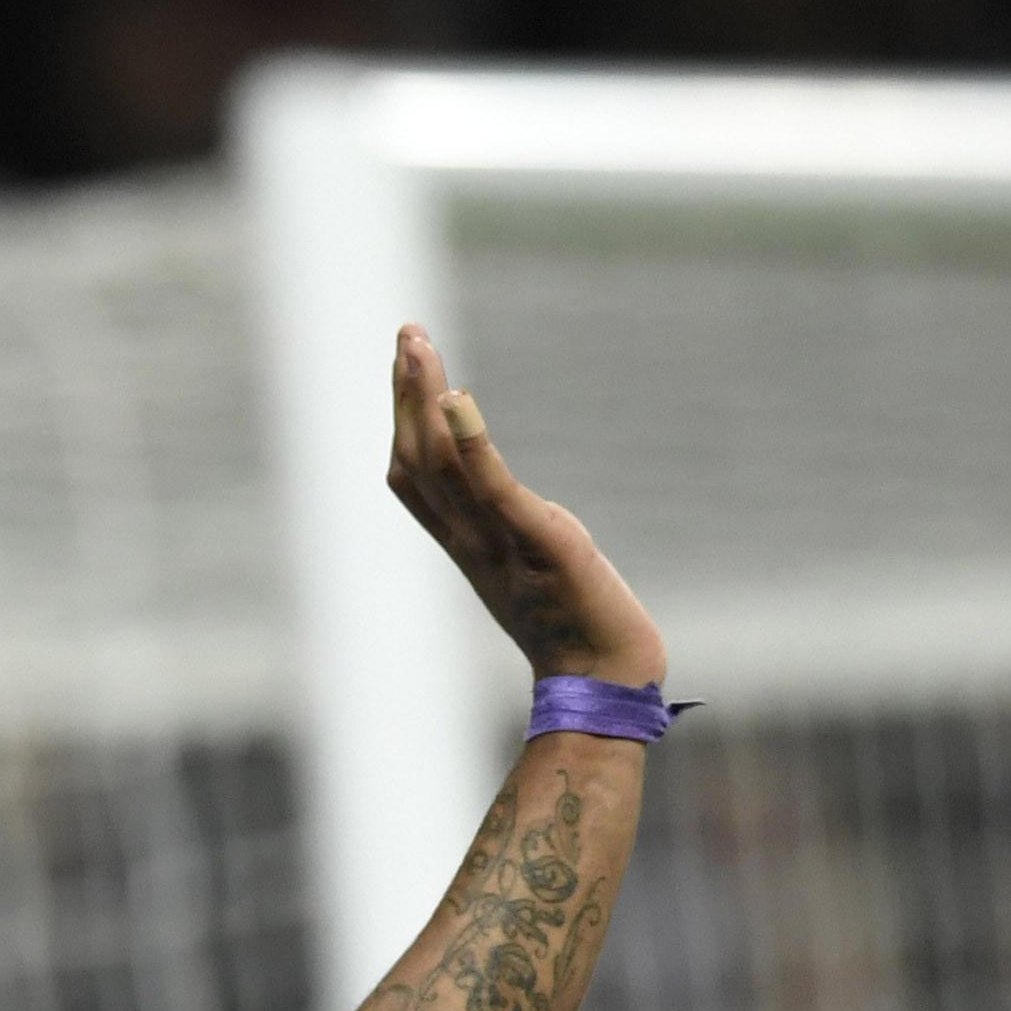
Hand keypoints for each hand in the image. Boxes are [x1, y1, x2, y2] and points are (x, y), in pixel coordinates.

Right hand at [385, 325, 666, 688]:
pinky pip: (492, 489)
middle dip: (406, 394)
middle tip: (406, 332)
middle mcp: (469, 540)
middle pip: (415, 461)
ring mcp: (497, 542)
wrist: (606, 678)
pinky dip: (470, 443)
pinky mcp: (537, 542)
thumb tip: (507, 499)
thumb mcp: (537, 563)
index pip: (415, 476)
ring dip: (424, 400)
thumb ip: (514, 527)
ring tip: (420, 347)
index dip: (404, 418)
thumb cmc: (580, 628)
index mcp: (466, 544)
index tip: (406, 362)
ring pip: (440, 466)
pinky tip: (459, 399)